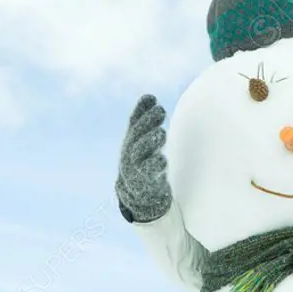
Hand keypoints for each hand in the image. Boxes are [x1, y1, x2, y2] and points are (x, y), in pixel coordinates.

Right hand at [115, 94, 172, 222]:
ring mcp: (135, 168)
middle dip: (147, 122)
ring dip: (150, 141)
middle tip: (161, 110)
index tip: (152, 98)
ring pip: (139, 153)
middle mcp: (130, 153)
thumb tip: (149, 96)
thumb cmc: (144, 161)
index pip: (134, 123)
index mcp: (131, 142)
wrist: (138, 195)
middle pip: (137, 135)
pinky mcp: (144, 183)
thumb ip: (146, 120)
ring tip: (162, 133)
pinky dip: (154, 166)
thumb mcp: (143, 141)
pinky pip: (147, 174)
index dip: (141, 111)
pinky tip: (162, 159)